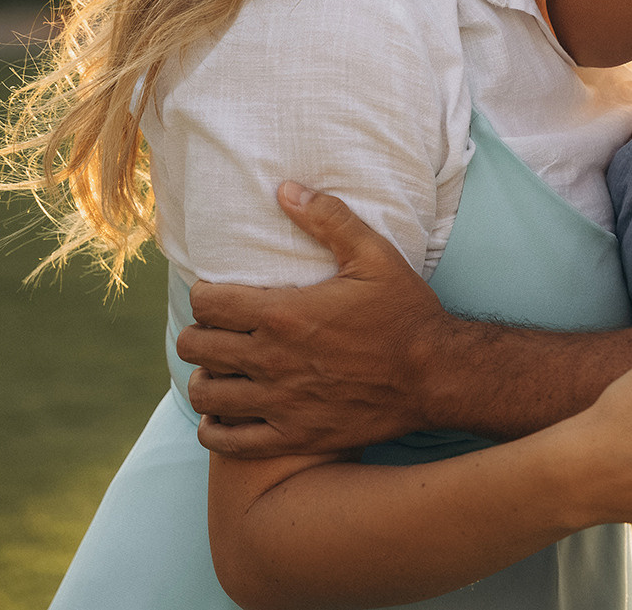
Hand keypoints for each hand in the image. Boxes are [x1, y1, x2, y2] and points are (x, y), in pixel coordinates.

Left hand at [178, 182, 450, 457]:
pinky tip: (226, 414)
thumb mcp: (374, 255)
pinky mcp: (293, 436)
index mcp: (284, 313)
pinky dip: (216, 428)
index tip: (220, 295)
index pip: (207, 303)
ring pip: (205, 394)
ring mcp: (280, 402)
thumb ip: (328, 218)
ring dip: (205, 379)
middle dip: (199, 333)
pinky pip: (229, 442)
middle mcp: (272, 359)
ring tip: (222, 370)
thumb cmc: (405, 313)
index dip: (205, 295)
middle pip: (195, 347)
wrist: (436, 375)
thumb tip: (284, 188)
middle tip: (219, 331)